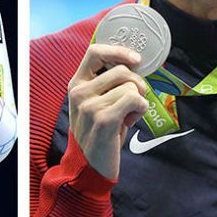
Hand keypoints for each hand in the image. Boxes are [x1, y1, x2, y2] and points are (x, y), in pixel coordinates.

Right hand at [68, 43, 148, 179]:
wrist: (90, 164)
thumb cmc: (99, 131)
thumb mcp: (96, 102)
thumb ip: (107, 83)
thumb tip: (134, 64)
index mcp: (76, 83)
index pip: (95, 52)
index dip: (119, 51)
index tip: (136, 60)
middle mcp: (79, 92)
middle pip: (121, 70)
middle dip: (137, 84)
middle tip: (133, 102)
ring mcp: (89, 106)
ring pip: (130, 87)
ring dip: (138, 101)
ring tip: (128, 116)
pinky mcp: (104, 119)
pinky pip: (134, 100)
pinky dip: (140, 110)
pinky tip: (131, 122)